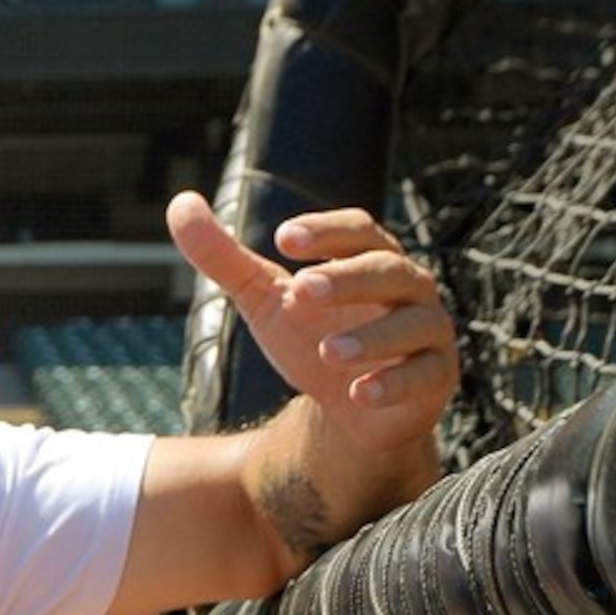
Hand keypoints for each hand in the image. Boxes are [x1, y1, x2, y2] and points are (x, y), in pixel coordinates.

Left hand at [167, 190, 457, 459]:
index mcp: (368, 258)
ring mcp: (426, 332)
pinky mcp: (436, 378)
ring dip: (370, 337)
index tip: (282, 238)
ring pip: (412, 324)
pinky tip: (359, 393)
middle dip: (345, 279)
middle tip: (298, 290)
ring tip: (327, 352)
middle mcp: (406, 288)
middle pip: (386, 269)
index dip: (325, 231)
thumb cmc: (312, 339)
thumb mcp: (265, 300)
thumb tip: (180, 203)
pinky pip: (425, 376)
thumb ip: (225, 257)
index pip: (358, 230)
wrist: (348, 411)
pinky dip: (394, 384)